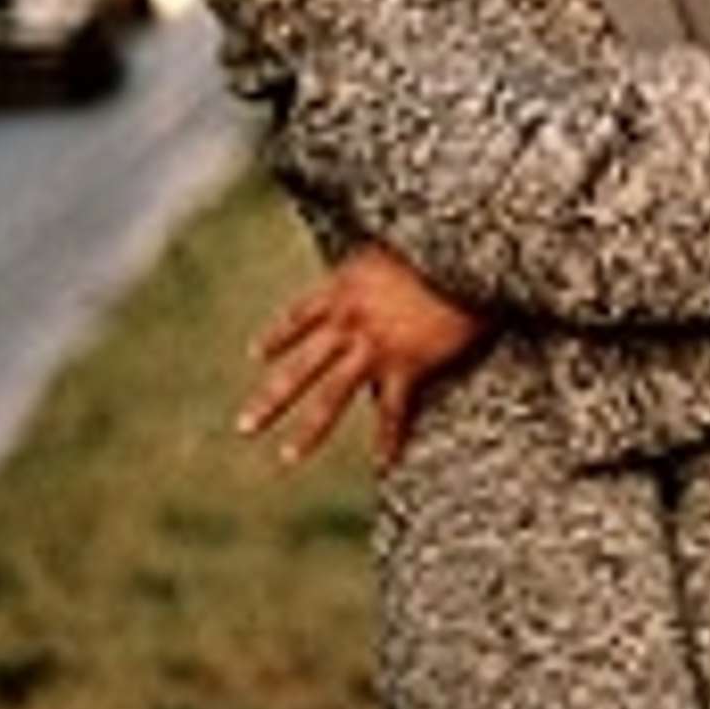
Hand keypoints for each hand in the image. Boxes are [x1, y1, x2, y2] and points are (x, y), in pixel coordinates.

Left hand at [238, 241, 492, 468]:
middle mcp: (348, 322)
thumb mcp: (391, 248)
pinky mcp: (406, 364)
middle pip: (300, 368)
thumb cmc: (437, 246)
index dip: (277, 336)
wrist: (464, 256)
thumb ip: (376, 270)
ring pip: (332, 395)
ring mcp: (374, 346)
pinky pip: (393, 409)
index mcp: (342, 288)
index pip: (298, 316)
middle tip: (244, 427)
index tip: (255, 354)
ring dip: (308, 430)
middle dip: (270, 399)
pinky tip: (382, 462)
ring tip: (287, 457)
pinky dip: (388, 438)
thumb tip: (379, 275)